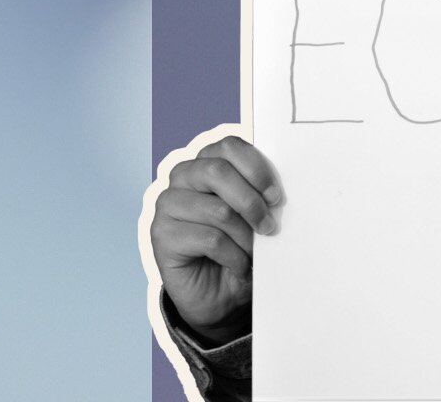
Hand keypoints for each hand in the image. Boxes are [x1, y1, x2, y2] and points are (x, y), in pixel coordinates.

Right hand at [150, 135, 283, 344]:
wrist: (218, 294)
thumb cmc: (239, 246)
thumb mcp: (254, 216)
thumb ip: (261, 195)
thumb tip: (279, 191)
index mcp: (207, 162)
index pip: (229, 146)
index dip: (256, 169)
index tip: (276, 196)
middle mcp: (183, 177)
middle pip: (218, 172)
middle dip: (251, 202)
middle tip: (269, 227)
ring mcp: (168, 205)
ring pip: (218, 211)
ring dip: (246, 237)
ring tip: (255, 253)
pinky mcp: (161, 235)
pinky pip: (210, 240)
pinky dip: (235, 256)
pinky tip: (239, 266)